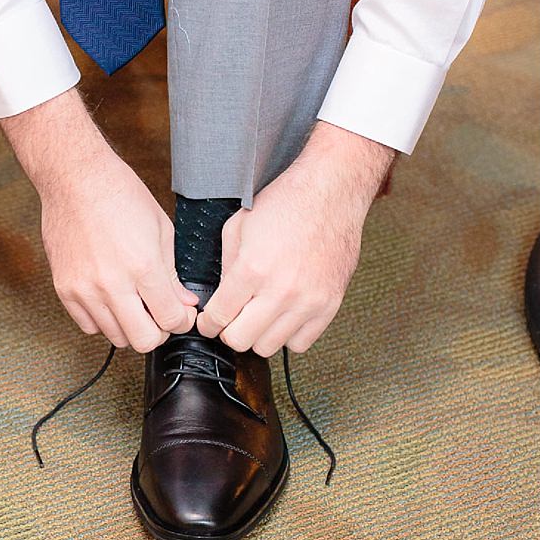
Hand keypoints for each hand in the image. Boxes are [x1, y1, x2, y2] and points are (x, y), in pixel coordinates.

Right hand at [0, 89, 198, 351]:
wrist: (75, 179)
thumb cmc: (121, 195)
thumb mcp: (161, 229)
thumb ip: (173, 274)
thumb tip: (185, 304)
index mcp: (143, 266)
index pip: (171, 321)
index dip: (182, 321)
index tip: (182, 314)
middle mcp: (112, 284)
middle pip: (143, 341)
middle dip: (159, 331)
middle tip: (160, 314)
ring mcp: (84, 290)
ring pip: (115, 337)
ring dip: (131, 326)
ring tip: (135, 302)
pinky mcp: (64, 290)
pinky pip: (89, 326)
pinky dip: (104, 320)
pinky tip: (112, 299)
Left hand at [199, 122, 395, 356]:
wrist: (331, 192)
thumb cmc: (286, 203)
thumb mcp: (239, 227)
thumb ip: (226, 267)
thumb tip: (220, 299)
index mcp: (252, 269)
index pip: (218, 318)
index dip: (208, 322)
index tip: (210, 321)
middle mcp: (281, 290)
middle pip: (240, 341)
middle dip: (229, 330)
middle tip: (233, 317)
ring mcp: (308, 300)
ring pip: (269, 346)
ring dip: (259, 333)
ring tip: (261, 313)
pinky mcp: (329, 304)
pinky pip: (301, 343)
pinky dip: (289, 334)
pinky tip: (285, 314)